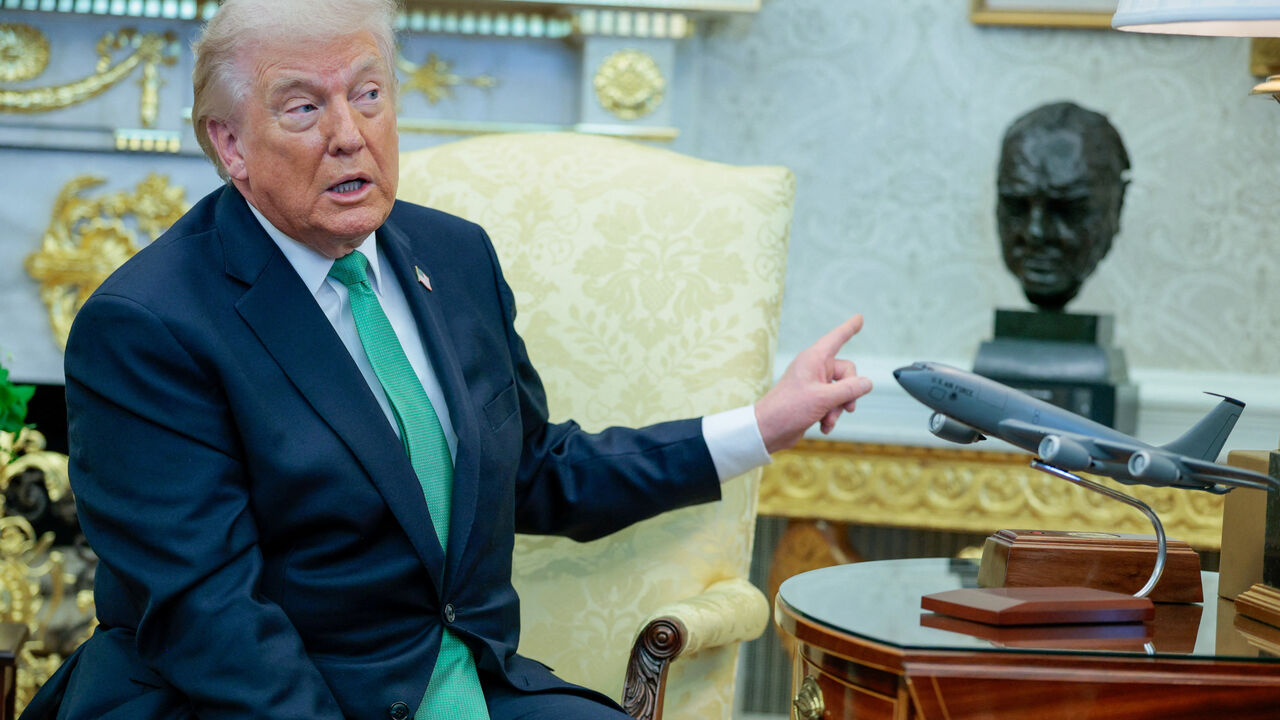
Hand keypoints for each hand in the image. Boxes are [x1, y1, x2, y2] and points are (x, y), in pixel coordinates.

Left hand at [754, 315, 871, 453]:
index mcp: (814, 359)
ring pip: (841, 391)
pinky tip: (824, 426)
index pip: (837, 338)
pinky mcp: (813, 399)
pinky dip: (831, 415)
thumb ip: (849, 390)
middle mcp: (814, 368)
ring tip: (828, 420)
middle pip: (847, 373)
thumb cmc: (788, 409)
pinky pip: (832, 403)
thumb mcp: (823, 399)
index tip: (859, 317)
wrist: (768, 430)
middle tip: (846, 408)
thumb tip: (867, 383)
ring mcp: (814, 384)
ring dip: (838, 408)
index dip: (849, 328)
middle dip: (848, 393)